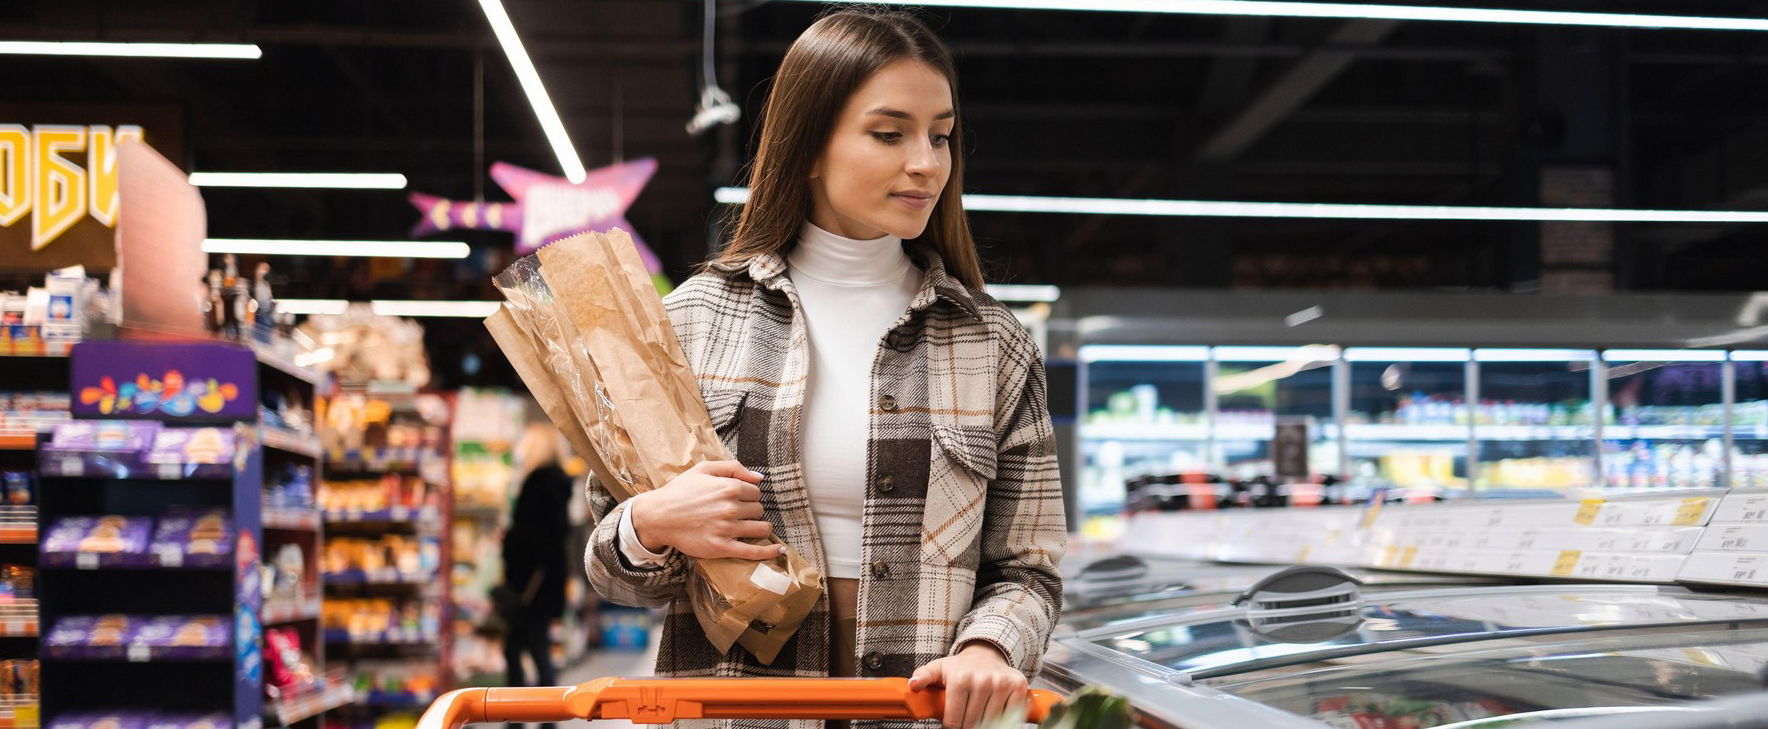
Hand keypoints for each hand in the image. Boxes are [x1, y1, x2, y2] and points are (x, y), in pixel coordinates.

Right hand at [628, 460, 780, 560]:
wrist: (658, 516)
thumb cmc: (680, 491)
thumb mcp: (704, 469)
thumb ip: (733, 468)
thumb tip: (760, 478)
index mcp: (729, 487)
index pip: (756, 492)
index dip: (749, 496)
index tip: (740, 500)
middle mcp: (730, 508)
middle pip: (759, 510)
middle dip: (752, 511)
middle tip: (739, 513)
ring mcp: (727, 529)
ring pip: (761, 529)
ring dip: (760, 528)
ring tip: (753, 528)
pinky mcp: (721, 547)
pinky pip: (752, 552)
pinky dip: (768, 552)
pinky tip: (779, 552)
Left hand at [910, 642, 1026, 728]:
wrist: (986, 653)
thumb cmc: (960, 667)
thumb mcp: (938, 668)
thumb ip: (923, 676)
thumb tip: (912, 685)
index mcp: (960, 678)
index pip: (953, 721)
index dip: (951, 726)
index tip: (952, 722)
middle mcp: (982, 680)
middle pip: (971, 724)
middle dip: (966, 725)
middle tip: (964, 719)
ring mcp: (1002, 684)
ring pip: (991, 722)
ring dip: (984, 723)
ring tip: (977, 713)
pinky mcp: (1018, 686)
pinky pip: (1011, 716)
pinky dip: (1003, 719)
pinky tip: (994, 711)